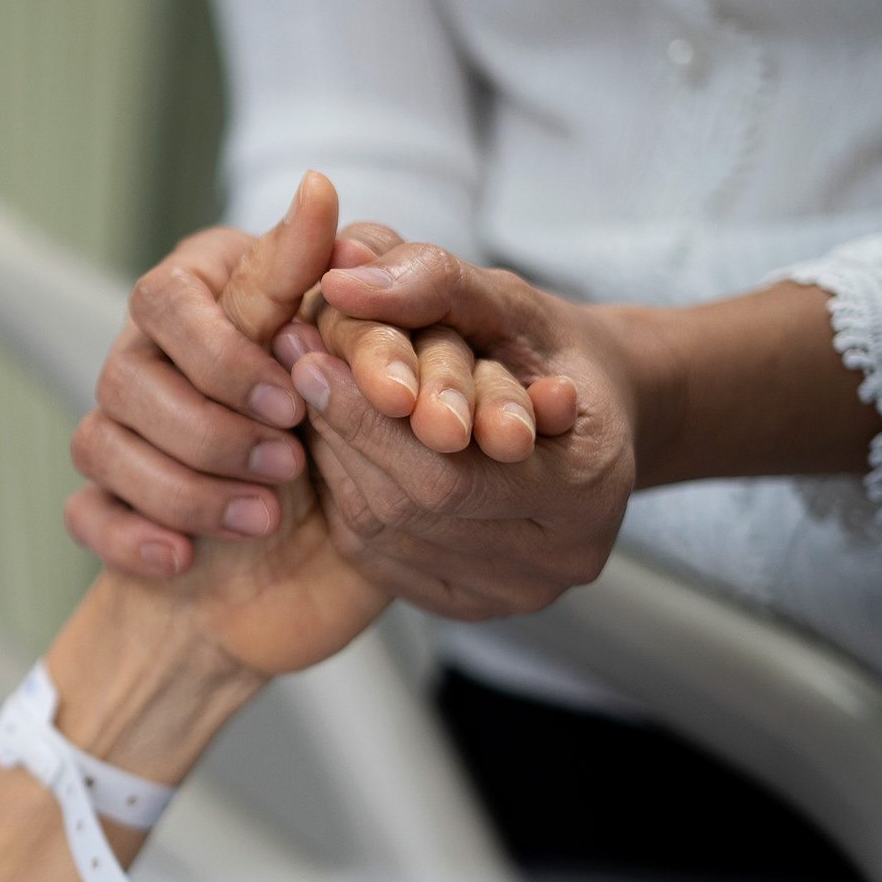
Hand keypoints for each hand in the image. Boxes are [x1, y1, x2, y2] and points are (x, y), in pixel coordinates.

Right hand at [70, 179, 567, 578]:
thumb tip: (318, 187)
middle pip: (125, 374)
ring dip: (182, 488)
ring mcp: (122, 431)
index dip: (225, 357)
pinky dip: (131, 536)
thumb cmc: (351, 438)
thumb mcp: (355, 364)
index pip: (170, 300)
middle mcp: (150, 356)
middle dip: (210, 430)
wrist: (331, 559)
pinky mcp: (111, 504)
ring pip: (100, 443)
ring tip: (263, 518)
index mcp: (201, 301)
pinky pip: (84, 512)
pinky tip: (184, 558)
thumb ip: (328, 286)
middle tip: (288, 466)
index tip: (293, 405)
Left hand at [290, 242, 642, 619]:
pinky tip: (330, 446)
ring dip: (334, 461)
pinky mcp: (472, 604)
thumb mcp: (505, 298)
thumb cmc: (548, 348)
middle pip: (414, 506)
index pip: (446, 466)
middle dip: (344, 431)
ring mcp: (516, 593)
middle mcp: (560, 559)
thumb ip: (433, 282)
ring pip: (386, 534)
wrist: (589, 413)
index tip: (309, 348)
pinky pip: (380, 559)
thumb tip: (342, 277)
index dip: (366, 411)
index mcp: (590, 488)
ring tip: (303, 396)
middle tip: (291, 363)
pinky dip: (345, 497)